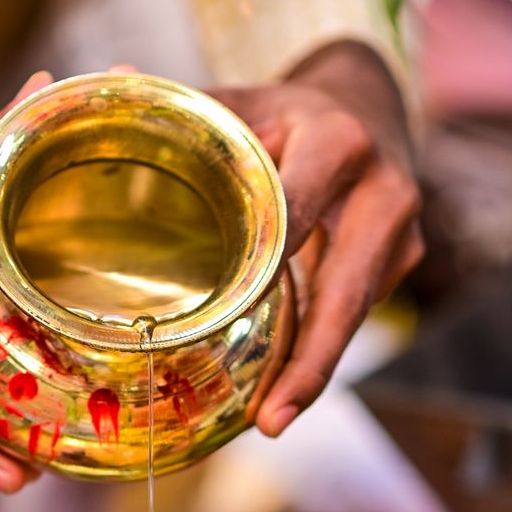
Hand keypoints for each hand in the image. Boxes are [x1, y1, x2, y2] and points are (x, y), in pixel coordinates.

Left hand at [216, 42, 422, 435]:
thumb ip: (186, 114)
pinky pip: (351, 318)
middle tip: (273, 420)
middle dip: (311, 361)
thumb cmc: (284, 118)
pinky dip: (313, 354)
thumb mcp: (243, 105)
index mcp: (339, 143)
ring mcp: (401, 237)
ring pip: (353, 317)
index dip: (271, 264)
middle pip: (346, 292)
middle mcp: (384, 191)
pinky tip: (280, 395)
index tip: (240, 311)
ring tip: (273, 421)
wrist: (364, 109)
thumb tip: (110, 91)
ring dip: (311, 373)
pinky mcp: (400, 266)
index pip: (302, 212)